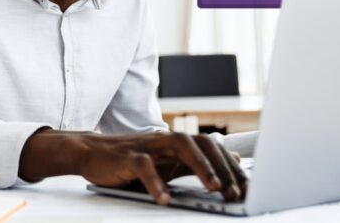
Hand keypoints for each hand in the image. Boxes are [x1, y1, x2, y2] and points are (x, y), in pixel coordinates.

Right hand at [19, 130, 247, 204]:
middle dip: (223, 168)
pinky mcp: (127, 156)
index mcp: (178, 144)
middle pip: (203, 144)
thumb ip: (198, 161)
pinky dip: (156, 183)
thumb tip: (233, 157)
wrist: (90, 153)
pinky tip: (165, 199)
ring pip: (180, 146)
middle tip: (235, 193)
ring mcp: (147, 146)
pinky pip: (144, 166)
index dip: (233, 167)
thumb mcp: (168, 163)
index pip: (213, 148)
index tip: (249, 190)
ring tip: (213, 188)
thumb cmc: (129, 162)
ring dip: (200, 167)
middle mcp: (166, 141)